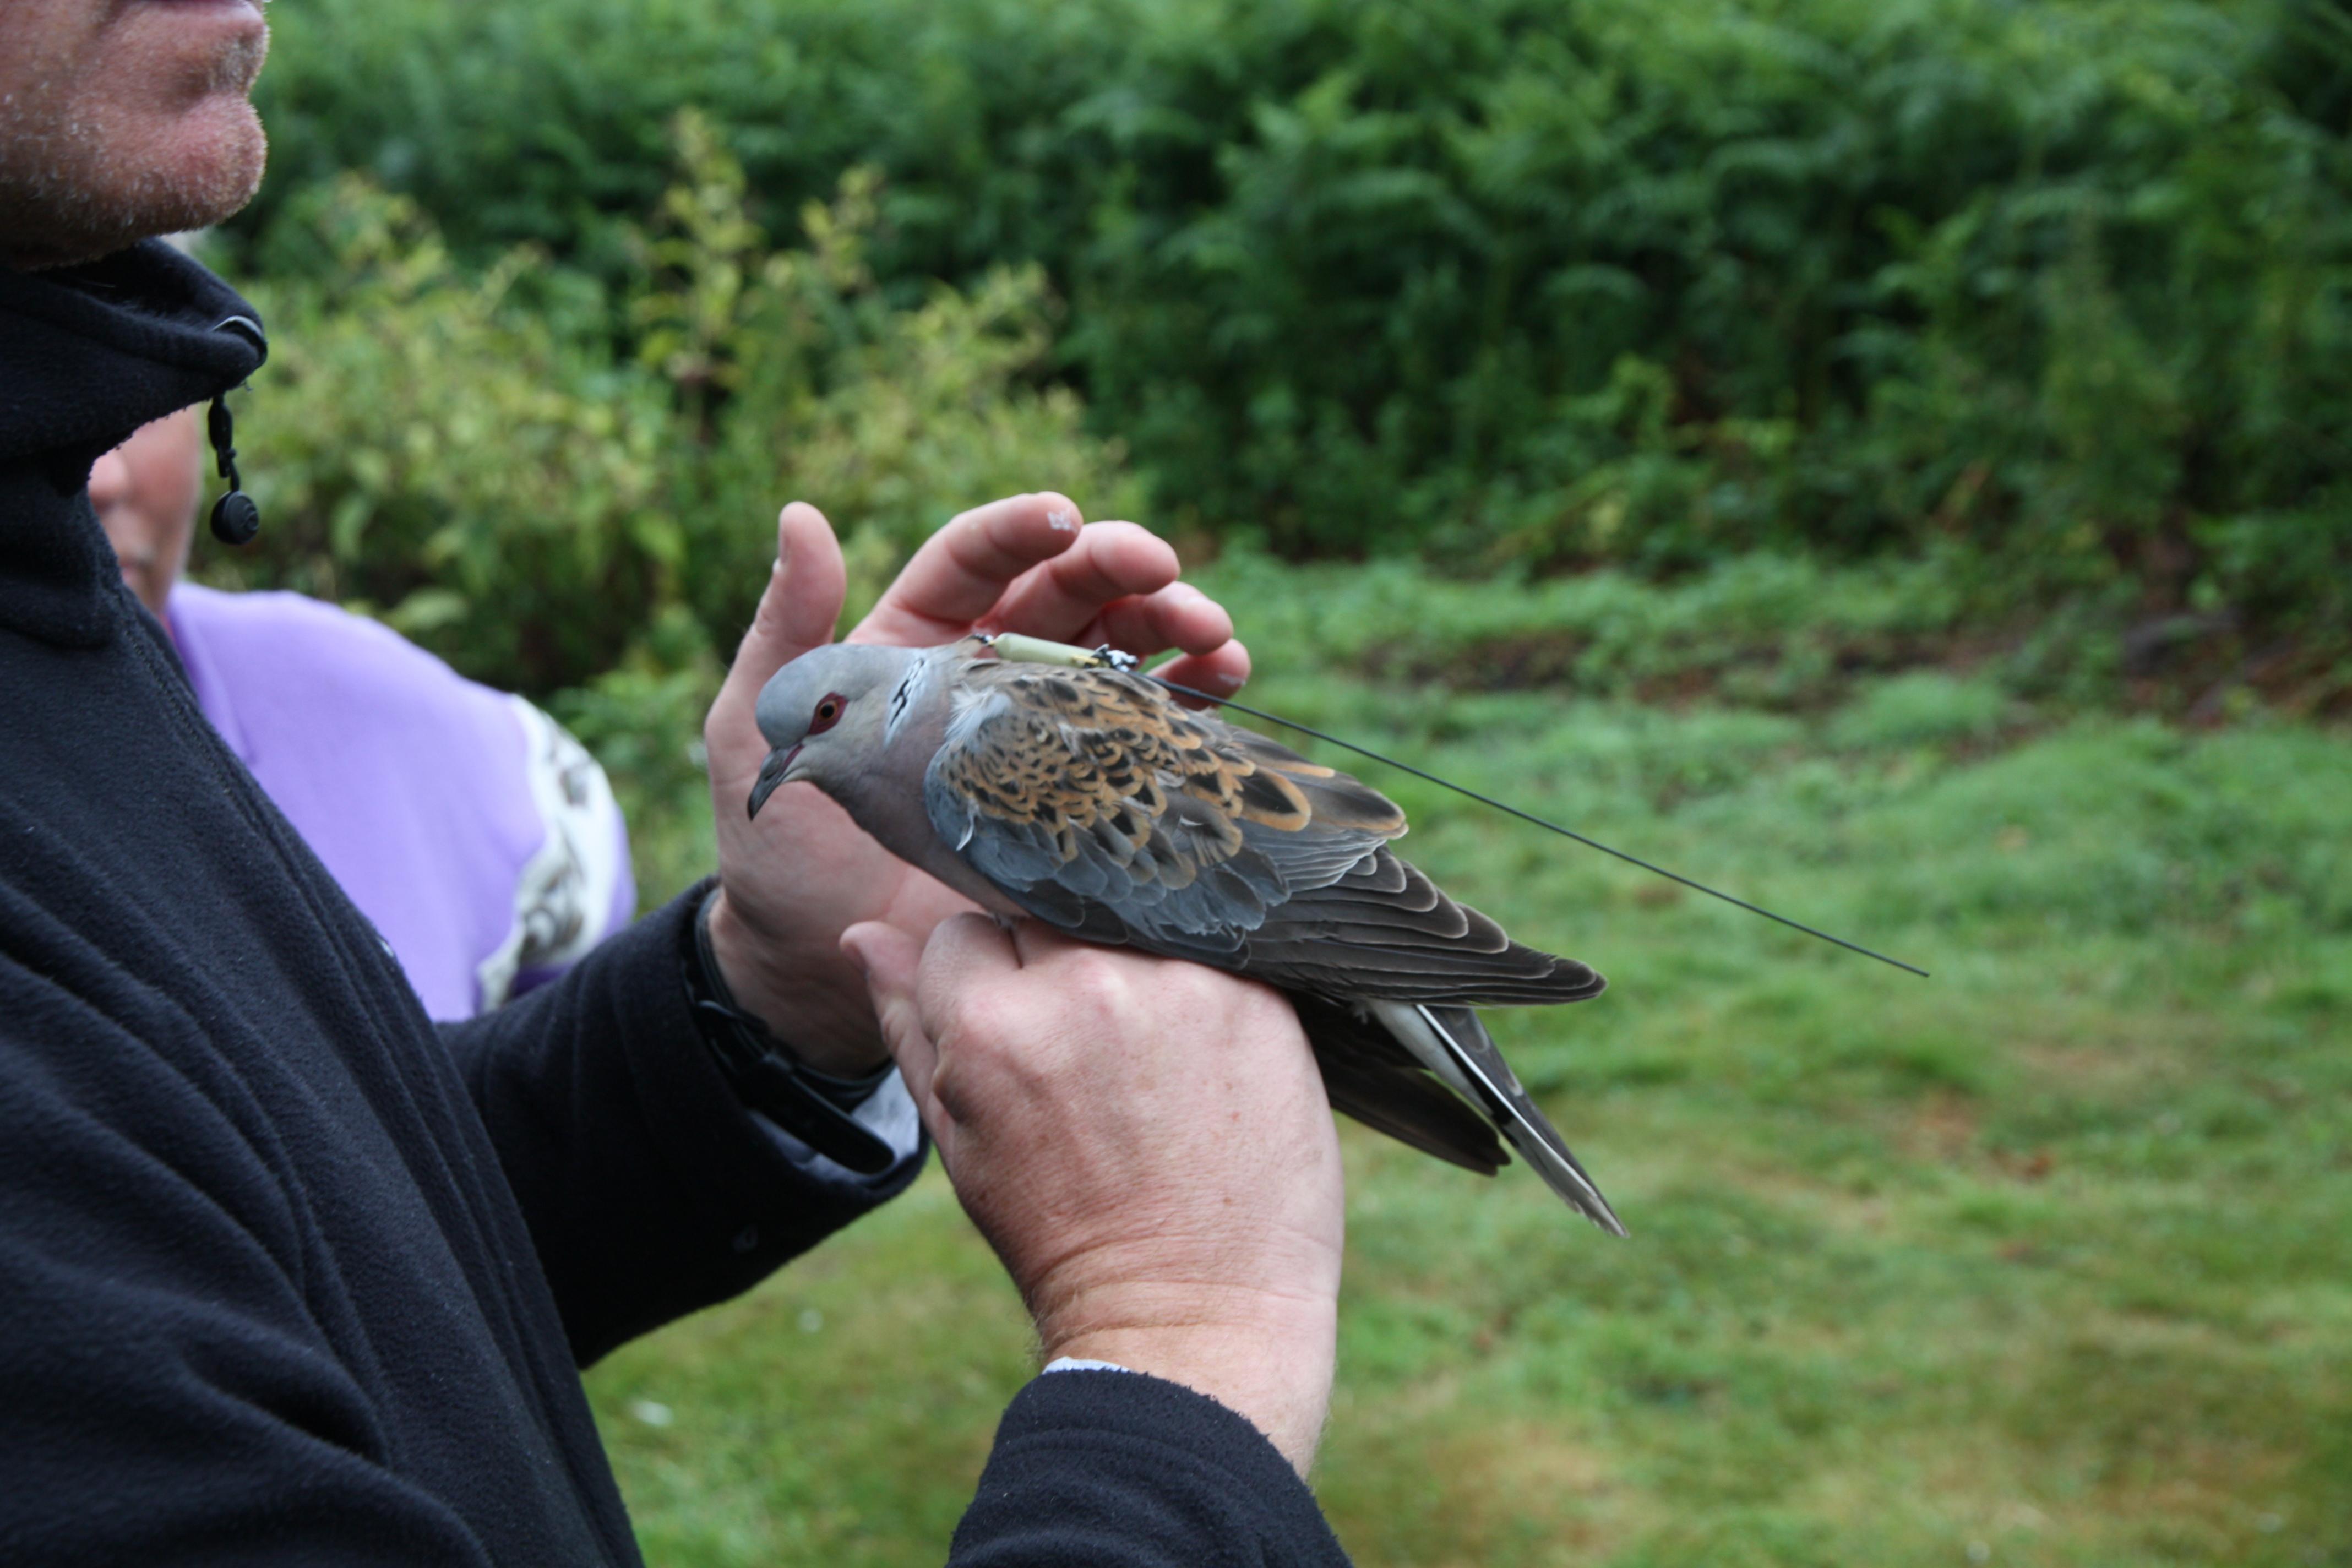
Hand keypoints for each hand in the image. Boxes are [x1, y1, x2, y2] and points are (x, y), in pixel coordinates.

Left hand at [703, 495, 1250, 1074]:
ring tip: (1216, 637)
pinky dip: (1190, 700)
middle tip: (1167, 574)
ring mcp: (1040, 731)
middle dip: (1123, 573)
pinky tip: (1226, 683)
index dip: (1023, 531)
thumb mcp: (755, 728)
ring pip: (1120, 651)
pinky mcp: (1077, 794)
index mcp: (914, 638)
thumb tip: (803, 514)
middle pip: (1067, 595)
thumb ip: (785, 628)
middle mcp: (985, 671)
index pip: (977, 559)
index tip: (1066, 522)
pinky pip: (1144, 731)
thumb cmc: (775, 848)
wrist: (815, 965)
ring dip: (1174, 629)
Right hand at [843, 916, 1344, 1473]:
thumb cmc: (1063, 1236)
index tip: (1021, 1030)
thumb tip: (861, 934)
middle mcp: (1083, 988)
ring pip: (1131, 920)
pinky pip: (1214, 947)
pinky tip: (1208, 1049)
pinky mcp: (1255, 998)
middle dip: (1056, 962)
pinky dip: (1205, 982)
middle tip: (1093, 1043)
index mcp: (990, 1027)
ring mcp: (1179, 987)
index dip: (989, 981)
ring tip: (1153, 1050)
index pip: (965, 929)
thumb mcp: (960, 1142)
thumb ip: (909, 1028)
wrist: (1192, 1318)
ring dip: (1133, 963)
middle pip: (1048, 910)